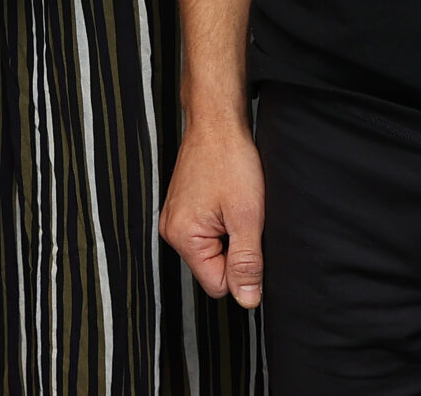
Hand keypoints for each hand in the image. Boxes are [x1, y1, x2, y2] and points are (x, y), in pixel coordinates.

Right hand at [160, 121, 266, 309]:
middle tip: (243, 217)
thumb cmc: (229, 160)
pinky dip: (224, 220)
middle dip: (235, 249)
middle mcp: (172, 229)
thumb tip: (247, 299)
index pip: (217, 285)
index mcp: (182, 237)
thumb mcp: (247, 217)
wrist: (217, 122)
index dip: (241, 268)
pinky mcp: (184, 206)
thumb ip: (246, 263)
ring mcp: (176, 216)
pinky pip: (208, 231)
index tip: (248, 237)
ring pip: (213, 248)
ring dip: (231, 233)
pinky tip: (230, 199)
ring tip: (236, 205)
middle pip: (214, 268)